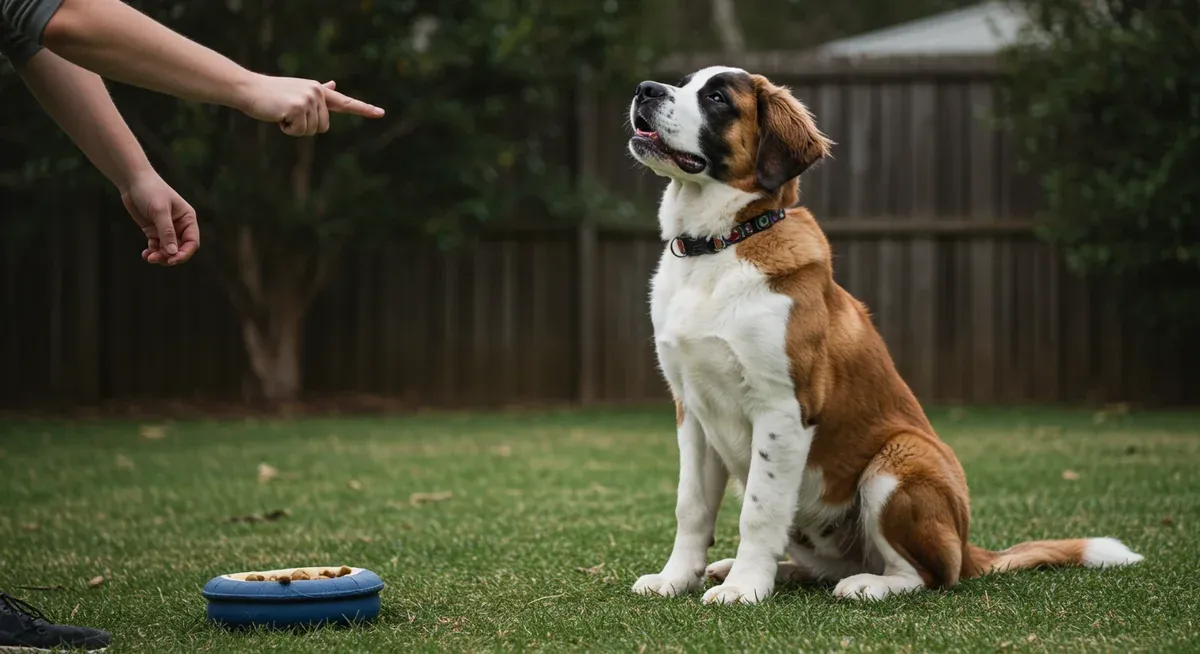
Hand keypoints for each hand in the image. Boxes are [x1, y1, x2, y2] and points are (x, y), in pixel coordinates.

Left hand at [118, 172, 199, 265]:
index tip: (172, 260)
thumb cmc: (150, 191)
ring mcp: (166, 228)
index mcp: (187, 219)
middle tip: (156, 259)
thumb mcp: (160, 211)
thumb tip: (173, 252)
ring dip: (160, 255)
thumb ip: (167, 232)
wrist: (133, 181)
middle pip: (180, 248)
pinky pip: (156, 246)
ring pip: (167, 249)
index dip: (184, 253)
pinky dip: (152, 251)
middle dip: (169, 256)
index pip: (192, 242)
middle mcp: (179, 225)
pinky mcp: (154, 230)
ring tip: (149, 257)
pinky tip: (145, 254)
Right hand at [235, 75, 384, 135]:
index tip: (380, 113)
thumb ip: (318, 91)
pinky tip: (278, 115)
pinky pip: (299, 131)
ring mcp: (309, 99)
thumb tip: (333, 85)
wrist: (249, 89)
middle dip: (305, 127)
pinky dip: (287, 129)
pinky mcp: (298, 107)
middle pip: (323, 127)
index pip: (346, 102)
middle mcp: (318, 93)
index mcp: (319, 91)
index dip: (364, 109)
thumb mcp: (298, 90)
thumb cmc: (272, 93)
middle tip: (287, 113)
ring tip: (281, 112)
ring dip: (294, 128)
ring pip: (311, 131)